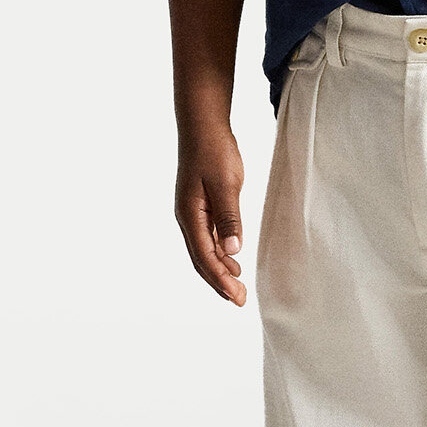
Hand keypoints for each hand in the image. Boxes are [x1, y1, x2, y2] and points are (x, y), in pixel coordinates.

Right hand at [175, 124, 246, 305]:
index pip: (205, 257)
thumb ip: (229, 217)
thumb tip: (233, 250)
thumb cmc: (214, 151)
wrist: (203, 126)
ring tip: (237, 287)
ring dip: (220, 270)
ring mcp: (192, 213)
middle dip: (219, 282)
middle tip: (238, 301)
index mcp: (190, 216)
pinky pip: (208, 237)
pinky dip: (220, 252)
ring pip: (204, 250)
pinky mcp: (200, 206)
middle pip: (201, 259)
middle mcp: (187, 219)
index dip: (221, 279)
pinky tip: (232, 260)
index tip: (236, 296)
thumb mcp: (226, 184)